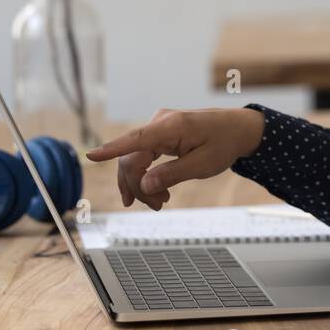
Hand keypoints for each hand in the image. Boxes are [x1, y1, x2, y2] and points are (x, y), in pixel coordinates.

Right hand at [85, 107, 264, 209]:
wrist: (238, 129)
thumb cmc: (224, 143)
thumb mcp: (202, 165)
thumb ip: (172, 174)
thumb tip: (143, 185)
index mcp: (171, 127)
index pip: (135, 140)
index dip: (111, 150)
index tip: (90, 156)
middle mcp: (160, 122)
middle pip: (133, 158)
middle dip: (138, 185)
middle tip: (157, 207)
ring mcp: (158, 126)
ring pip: (135, 158)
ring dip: (142, 183)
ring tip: (158, 203)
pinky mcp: (160, 132)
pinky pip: (143, 155)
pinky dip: (147, 174)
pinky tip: (156, 192)